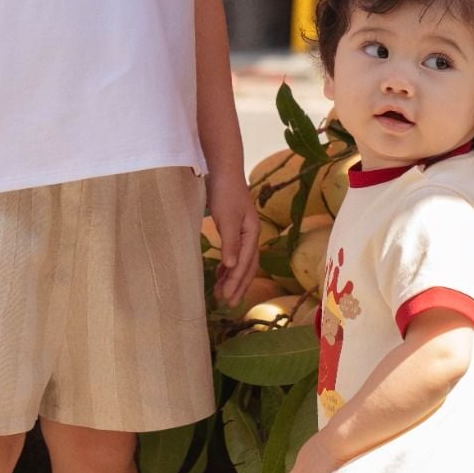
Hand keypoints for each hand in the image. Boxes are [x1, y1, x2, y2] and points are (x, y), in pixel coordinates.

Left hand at [207, 171, 258, 307]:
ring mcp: (244, 231)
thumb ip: (230, 242)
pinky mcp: (234, 227)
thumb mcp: (226, 218)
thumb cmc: (225, 192)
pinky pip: (235, 252)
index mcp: (252, 233)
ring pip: (241, 261)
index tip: (227, 298)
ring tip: (223, 292)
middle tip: (228, 303)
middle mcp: (251, 234)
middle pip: (247, 266)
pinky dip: (228, 265)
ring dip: (233, 277)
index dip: (237, 282)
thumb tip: (231, 267)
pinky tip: (221, 272)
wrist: (224, 169)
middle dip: (238, 285)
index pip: (245, 264)